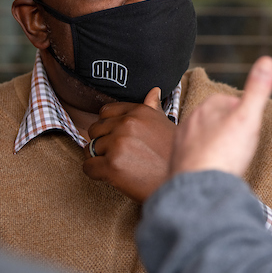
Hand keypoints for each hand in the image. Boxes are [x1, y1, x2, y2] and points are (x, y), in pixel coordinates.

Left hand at [83, 87, 174, 202]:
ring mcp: (118, 144)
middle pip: (95, 130)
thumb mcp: (165, 124)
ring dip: (99, 158)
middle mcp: (128, 123)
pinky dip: (96, 173)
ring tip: (119, 165)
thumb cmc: (173, 154)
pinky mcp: (111, 165)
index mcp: (140, 111)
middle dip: (103, 142)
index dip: (109, 127)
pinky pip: (88, 167)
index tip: (118, 138)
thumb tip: (154, 91)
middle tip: (119, 155)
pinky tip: (112, 176)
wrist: (182, 182)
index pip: (106, 112)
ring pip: (90, 148)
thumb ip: (153, 107)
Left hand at [170, 56, 271, 176]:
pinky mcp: (178, 164)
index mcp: (206, 107)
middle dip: (228, 127)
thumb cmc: (225, 153)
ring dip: (216, 144)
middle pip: (214, 119)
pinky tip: (216, 170)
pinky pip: (195, 157)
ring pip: (203, 138)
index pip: (227, 100)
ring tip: (230, 158)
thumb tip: (267, 59)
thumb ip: (258, 90)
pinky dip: (205, 161)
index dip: (242, 111)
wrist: (200, 190)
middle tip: (243, 143)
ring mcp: (181, 144)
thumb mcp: (248, 117)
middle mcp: (189, 122)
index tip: (250, 124)